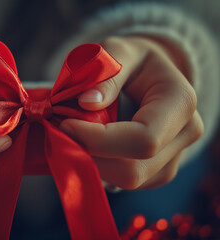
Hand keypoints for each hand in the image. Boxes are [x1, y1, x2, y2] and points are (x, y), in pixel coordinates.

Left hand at [60, 36, 203, 189]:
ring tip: (73, 134)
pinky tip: (86, 144)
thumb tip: (88, 103)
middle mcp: (185, 135)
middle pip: (132, 170)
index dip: (98, 139)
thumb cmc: (131, 60)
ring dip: (91, 162)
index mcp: (180, 102)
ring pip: (125, 181)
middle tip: (62, 131)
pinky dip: (98, 167)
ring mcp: (172, 158)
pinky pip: (122, 182)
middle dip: (90, 155)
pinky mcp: (156, 172)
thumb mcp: (118, 51)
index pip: (143, 139)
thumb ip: (106, 73)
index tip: (65, 124)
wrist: (147, 76)